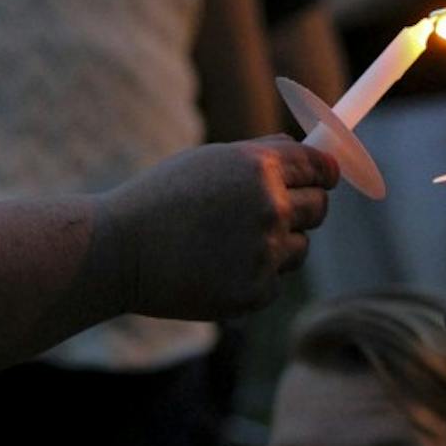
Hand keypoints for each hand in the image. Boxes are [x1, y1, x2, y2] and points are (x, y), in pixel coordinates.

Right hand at [100, 137, 337, 319]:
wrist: (118, 252)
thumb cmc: (160, 200)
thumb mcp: (208, 162)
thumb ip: (260, 156)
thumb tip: (308, 153)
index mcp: (259, 166)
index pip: (320, 167)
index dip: (326, 173)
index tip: (325, 179)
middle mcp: (270, 206)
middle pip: (320, 206)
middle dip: (304, 207)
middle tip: (271, 213)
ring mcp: (264, 252)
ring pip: (299, 246)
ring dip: (277, 244)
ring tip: (227, 243)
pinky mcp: (256, 292)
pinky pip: (274, 280)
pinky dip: (254, 276)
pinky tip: (214, 269)